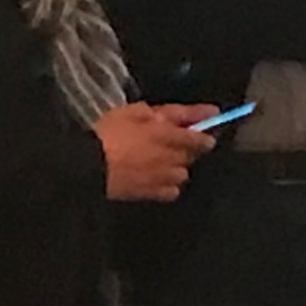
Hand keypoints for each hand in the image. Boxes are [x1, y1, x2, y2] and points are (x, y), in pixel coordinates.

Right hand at [93, 102, 215, 201]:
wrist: (90, 165)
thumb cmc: (107, 133)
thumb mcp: (129, 112)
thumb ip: (153, 113)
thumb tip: (168, 117)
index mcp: (164, 133)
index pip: (193, 129)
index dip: (205, 120)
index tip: (215, 114)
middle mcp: (169, 155)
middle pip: (192, 153)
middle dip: (191, 145)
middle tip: (180, 140)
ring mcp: (162, 176)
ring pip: (184, 172)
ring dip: (180, 165)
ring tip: (167, 161)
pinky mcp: (152, 193)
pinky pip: (172, 191)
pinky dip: (170, 185)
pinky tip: (161, 179)